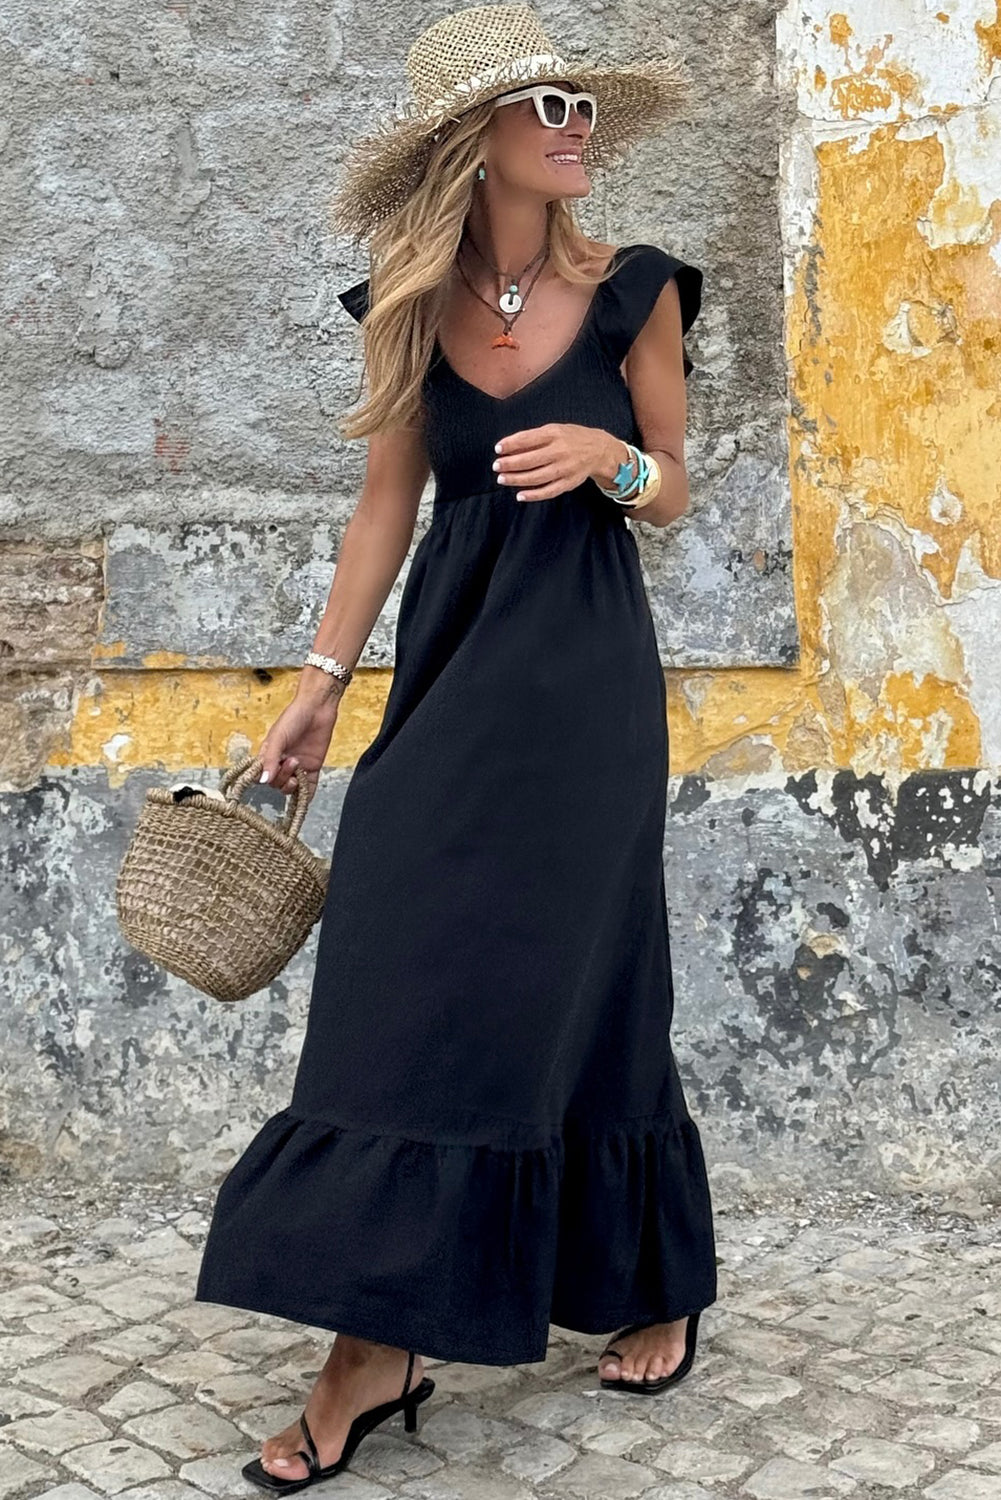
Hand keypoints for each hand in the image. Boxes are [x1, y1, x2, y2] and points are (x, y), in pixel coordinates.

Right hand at [257, 679, 343, 796]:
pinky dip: (307, 795)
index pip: (261, 776)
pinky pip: (309, 788)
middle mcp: (281, 763)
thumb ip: (270, 759)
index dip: (265, 778)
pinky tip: (306, 797)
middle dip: (282, 777)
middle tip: (292, 761)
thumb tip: (263, 781)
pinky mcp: (313, 768)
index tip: (269, 775)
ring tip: (298, 766)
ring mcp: (298, 767)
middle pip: (276, 783)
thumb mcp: (278, 737)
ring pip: (291, 788)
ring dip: (293, 784)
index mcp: (269, 755)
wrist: (318, 708)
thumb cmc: (293, 718)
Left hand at [492, 424, 623, 501]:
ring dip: (516, 479)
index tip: (497, 449)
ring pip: (536, 477)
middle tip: (496, 466)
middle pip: (529, 460)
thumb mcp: (554, 430)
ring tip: (502, 479)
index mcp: (554, 434)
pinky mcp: (568, 483)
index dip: (510, 444)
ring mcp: (564, 469)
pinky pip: (548, 491)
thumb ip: (533, 437)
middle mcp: (559, 451)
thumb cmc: (571, 438)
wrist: (599, 450)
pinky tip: (520, 495)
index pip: (527, 439)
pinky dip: (533, 495)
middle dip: (509, 464)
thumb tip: (508, 447)